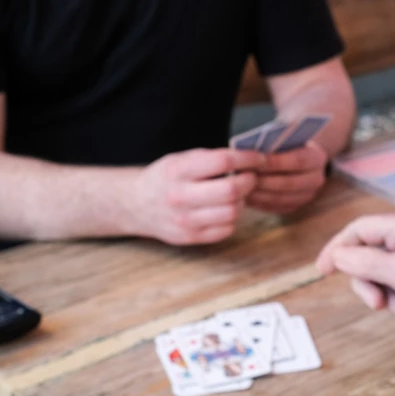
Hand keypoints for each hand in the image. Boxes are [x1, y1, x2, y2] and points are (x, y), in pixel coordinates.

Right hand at [132, 148, 263, 244]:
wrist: (136, 205)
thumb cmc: (165, 178)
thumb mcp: (180, 159)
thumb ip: (210, 158)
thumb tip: (247, 158)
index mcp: (178, 171)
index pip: (223, 162)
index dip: (247, 159)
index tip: (259, 159)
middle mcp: (180, 196)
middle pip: (230, 190)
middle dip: (249, 181)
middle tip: (251, 177)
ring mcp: (184, 220)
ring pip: (232, 212)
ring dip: (242, 201)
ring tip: (239, 194)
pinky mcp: (190, 237)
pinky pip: (226, 230)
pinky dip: (232, 218)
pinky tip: (226, 209)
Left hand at [247, 141, 327, 213]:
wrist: (297, 159)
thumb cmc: (286, 145)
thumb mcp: (285, 139)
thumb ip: (274, 145)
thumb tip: (252, 154)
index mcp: (317, 157)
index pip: (297, 161)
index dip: (275, 162)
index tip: (254, 160)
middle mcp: (317, 179)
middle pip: (288, 183)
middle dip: (263, 180)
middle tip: (242, 177)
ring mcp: (307, 196)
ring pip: (280, 198)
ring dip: (259, 193)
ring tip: (240, 187)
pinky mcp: (295, 207)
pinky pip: (275, 207)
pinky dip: (259, 202)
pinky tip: (245, 195)